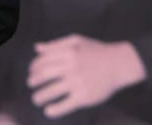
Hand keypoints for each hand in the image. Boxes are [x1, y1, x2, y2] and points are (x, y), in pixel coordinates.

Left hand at [28, 34, 145, 118]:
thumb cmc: (97, 51)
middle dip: (33, 81)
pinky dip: (54, 109)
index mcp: (67, 53)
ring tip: (36, 99)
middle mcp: (71, 67)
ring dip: (39, 96)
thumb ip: (56, 44)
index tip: (32, 72)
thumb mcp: (76, 41)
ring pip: (51, 91)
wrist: (120, 64)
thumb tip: (37, 48)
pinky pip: (65, 104)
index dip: (34, 67)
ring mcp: (78, 82)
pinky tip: (48, 111)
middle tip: (31, 84)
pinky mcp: (84, 97)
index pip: (43, 61)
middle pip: (44, 75)